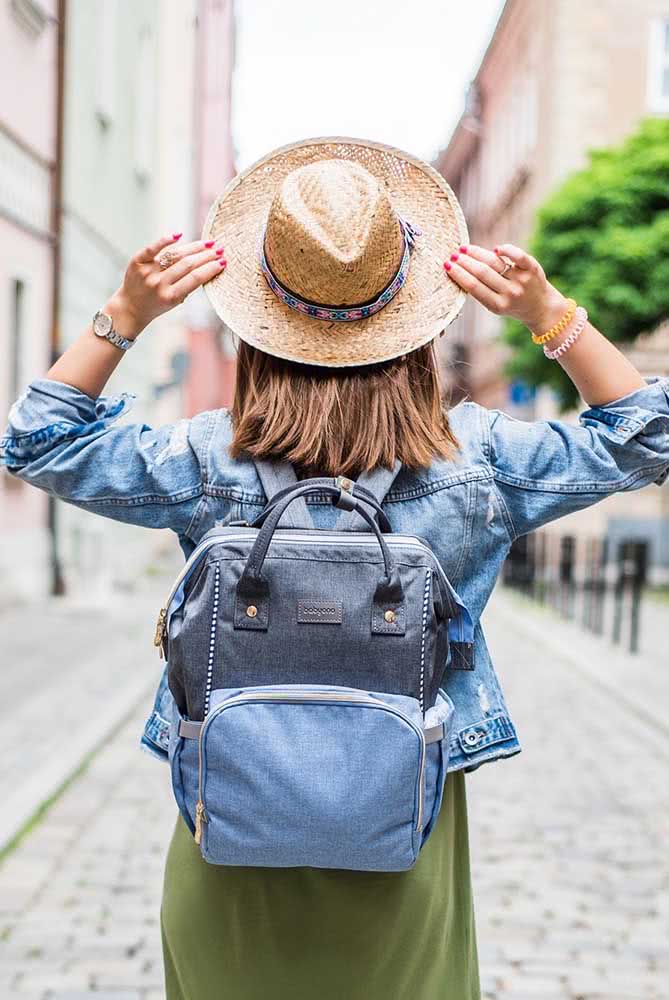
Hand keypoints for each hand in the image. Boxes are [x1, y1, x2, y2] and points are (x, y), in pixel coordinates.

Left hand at [105, 233, 226, 337]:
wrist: (130, 308)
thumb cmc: (157, 305)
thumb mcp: (175, 302)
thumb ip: (188, 287)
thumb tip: (208, 265)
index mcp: (171, 297)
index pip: (195, 278)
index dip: (211, 269)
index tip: (222, 262)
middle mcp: (159, 284)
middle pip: (187, 264)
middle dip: (206, 256)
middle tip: (219, 250)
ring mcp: (147, 272)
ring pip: (175, 254)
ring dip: (194, 247)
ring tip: (207, 243)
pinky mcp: (137, 262)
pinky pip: (152, 248)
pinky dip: (166, 240)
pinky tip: (179, 234)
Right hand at [444, 243, 568, 333]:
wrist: (540, 308)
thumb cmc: (511, 304)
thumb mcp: (495, 305)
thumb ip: (481, 291)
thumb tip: (458, 268)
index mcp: (497, 305)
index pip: (473, 287)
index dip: (459, 274)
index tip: (447, 265)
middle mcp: (509, 293)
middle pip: (482, 273)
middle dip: (465, 262)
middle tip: (453, 255)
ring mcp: (521, 280)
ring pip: (495, 262)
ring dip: (477, 253)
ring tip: (465, 249)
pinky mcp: (532, 268)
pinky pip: (518, 256)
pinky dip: (506, 250)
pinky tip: (496, 249)